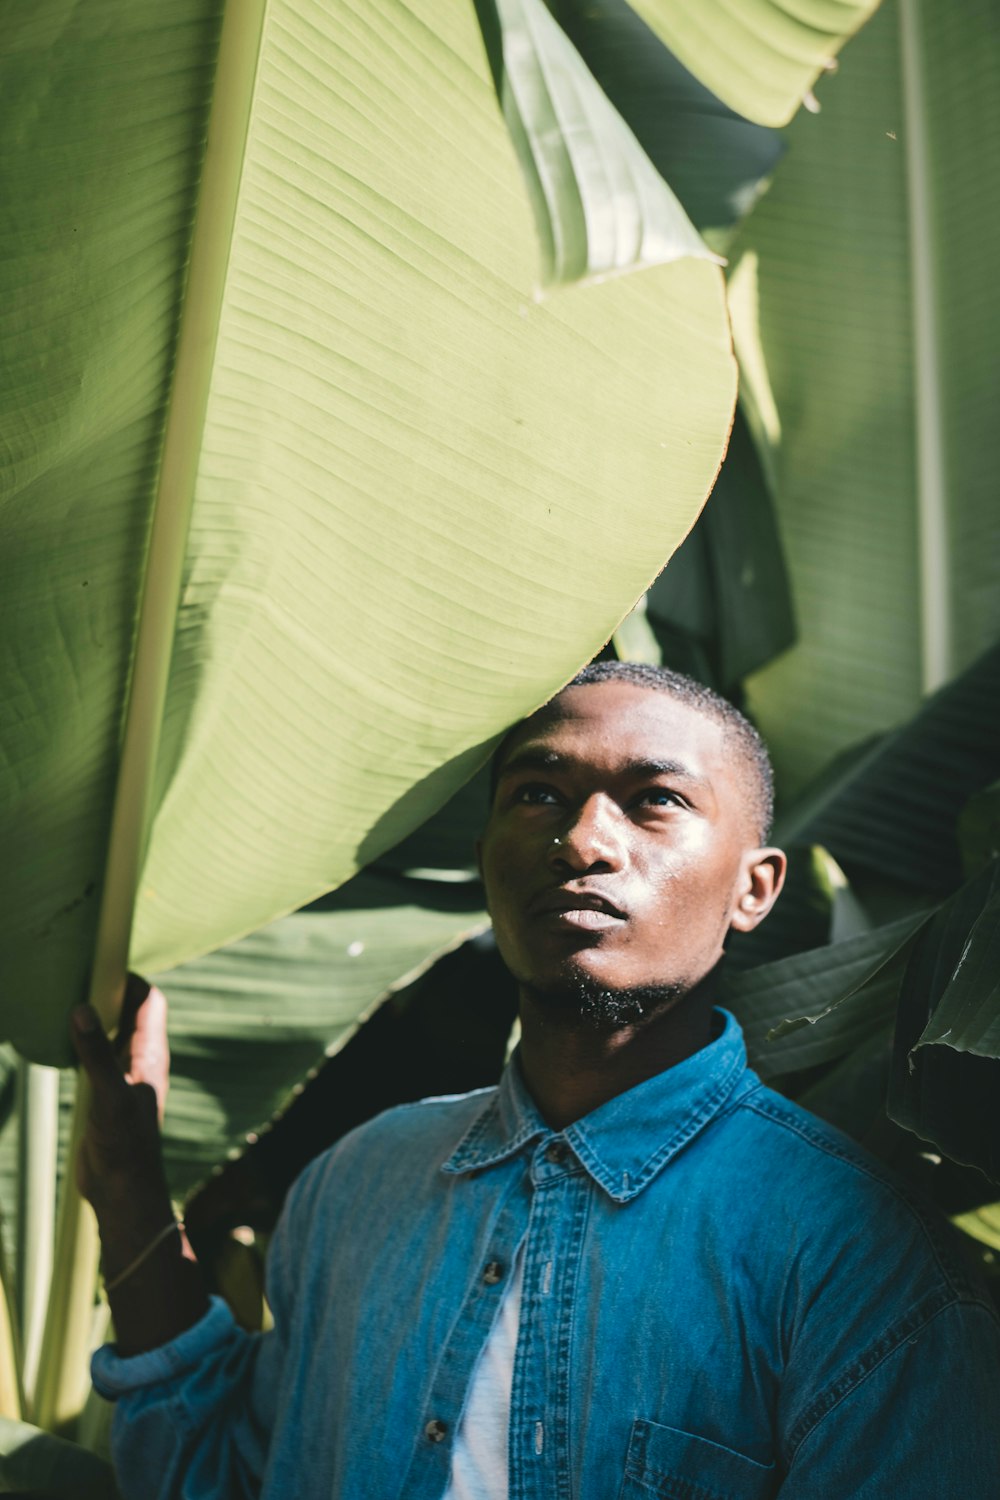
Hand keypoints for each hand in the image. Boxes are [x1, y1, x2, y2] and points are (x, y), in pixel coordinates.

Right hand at [71, 974, 170, 1211]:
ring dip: (93, 1018)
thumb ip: (96, 1053)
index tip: (100, 964)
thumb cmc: (125, 1145)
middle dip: (107, 992)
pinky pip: (95, 1058)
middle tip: (74, 977)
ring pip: (110, 1034)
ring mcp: (121, 1077)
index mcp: (150, 1054)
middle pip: (129, 1012)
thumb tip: (81, 1009)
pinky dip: (80, 1044)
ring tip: (62, 1002)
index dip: (130, 979)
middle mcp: (139, 1061)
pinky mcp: (104, 1095)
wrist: (122, 1191)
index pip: (150, 1001)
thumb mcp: (108, 1095)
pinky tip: (57, 1044)